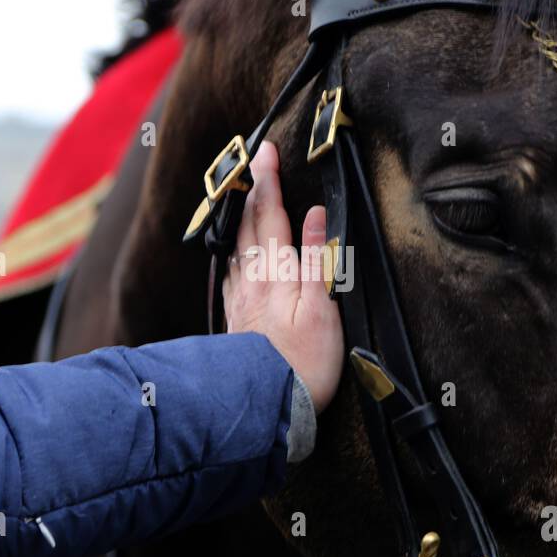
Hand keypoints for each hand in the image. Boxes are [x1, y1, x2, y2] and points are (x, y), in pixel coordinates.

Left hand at [224, 141, 343, 412]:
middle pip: (249, 225)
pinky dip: (235, 250)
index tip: (267, 151)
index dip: (270, 182)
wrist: (268, 405)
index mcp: (276, 273)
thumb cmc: (305, 362)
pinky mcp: (237, 318)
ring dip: (240, 217)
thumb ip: (318, 259)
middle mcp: (252, 281)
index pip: (272, 215)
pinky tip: (235, 253)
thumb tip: (317, 216)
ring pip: (236, 246)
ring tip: (243, 197)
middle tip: (254, 161)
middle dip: (253, 191)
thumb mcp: (323, 309)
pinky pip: (233, 271)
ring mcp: (241, 299)